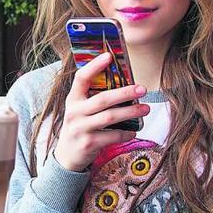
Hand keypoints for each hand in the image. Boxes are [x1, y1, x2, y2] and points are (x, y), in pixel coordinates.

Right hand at [55, 53, 149, 171]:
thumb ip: (93, 97)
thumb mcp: (80, 110)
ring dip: (131, 112)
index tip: (109, 56)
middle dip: (125, 93)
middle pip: (102, 99)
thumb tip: (123, 83)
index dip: (94, 66)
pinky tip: (133, 131)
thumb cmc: (80, 126)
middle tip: (142, 88)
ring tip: (146, 109)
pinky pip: (112, 136)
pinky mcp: (89, 143)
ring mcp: (81, 128)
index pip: (81, 78)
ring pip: (110, 117)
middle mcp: (74, 112)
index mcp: (73, 99)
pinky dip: (126, 133)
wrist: (67, 156)